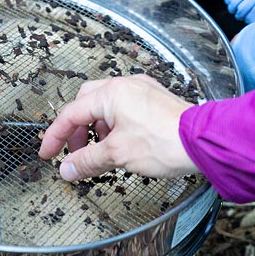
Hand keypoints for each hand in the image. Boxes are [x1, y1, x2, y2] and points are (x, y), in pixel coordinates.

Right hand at [38, 75, 198, 181]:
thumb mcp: (117, 155)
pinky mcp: (156, 100)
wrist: (206, 142)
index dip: (55, 136)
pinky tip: (122, 142)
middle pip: (86, 103)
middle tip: (74, 151)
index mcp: (110, 93)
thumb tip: (66, 169)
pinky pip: (125, 107)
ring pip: (106, 105)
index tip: (48, 153)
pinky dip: (115, 124)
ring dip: (97, 128)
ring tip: (101, 150)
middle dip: (76, 129)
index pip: (71, 114)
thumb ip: (87, 160)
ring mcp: (143, 90)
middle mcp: (125, 86)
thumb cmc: (166, 142)